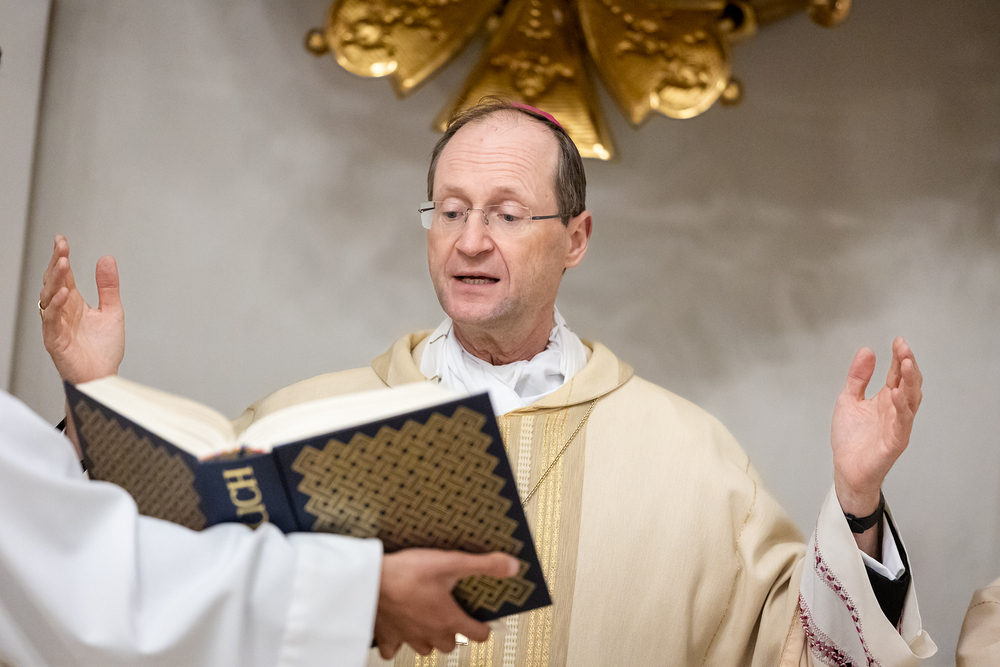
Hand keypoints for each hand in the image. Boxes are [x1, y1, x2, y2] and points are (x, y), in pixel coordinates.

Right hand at [39, 235, 124, 384]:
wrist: (103, 377)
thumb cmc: (103, 349)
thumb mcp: (112, 311)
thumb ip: (108, 287)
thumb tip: (106, 258)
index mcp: (74, 303)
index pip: (64, 275)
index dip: (61, 257)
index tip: (61, 239)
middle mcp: (62, 311)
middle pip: (54, 282)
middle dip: (56, 263)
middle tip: (60, 245)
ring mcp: (56, 325)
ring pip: (49, 298)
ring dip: (55, 280)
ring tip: (63, 263)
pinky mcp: (55, 340)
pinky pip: (51, 320)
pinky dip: (57, 305)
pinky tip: (65, 292)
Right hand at [374, 549, 518, 658]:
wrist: (368, 580)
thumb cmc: (407, 572)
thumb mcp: (450, 562)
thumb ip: (483, 565)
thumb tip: (511, 566)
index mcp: (448, 619)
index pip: (477, 635)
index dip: (484, 628)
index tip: (485, 623)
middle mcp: (430, 633)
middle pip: (451, 645)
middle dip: (455, 633)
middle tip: (454, 618)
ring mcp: (408, 637)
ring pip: (426, 649)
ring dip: (430, 639)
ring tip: (430, 624)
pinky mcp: (387, 635)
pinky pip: (393, 650)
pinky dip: (398, 643)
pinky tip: (399, 630)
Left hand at [831, 337, 922, 518]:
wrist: (846, 468)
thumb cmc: (851, 438)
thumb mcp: (849, 399)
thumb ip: (858, 377)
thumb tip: (867, 351)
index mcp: (886, 399)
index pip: (897, 374)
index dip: (899, 357)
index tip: (898, 341)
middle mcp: (896, 410)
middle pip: (909, 384)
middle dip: (908, 365)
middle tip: (904, 349)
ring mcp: (898, 425)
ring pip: (911, 401)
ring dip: (910, 382)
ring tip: (907, 364)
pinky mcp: (895, 441)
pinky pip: (902, 423)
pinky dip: (902, 408)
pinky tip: (897, 393)